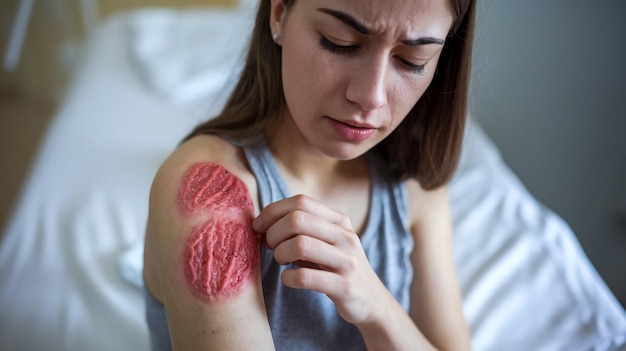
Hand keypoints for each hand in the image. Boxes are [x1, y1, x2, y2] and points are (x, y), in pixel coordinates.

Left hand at [251, 194, 388, 324]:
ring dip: (280, 253)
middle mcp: (345, 236)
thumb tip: (262, 222)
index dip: (273, 211)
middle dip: (274, 233)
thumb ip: (303, 228)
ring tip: (281, 261)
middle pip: (297, 219)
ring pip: (300, 244)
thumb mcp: (327, 241)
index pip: (301, 201)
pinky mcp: (344, 286)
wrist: (371, 301)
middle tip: (270, 247)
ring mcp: (347, 261)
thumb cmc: (337, 268)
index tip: (259, 226)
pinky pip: (305, 277)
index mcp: (339, 221)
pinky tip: (288, 279)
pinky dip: (287, 278)